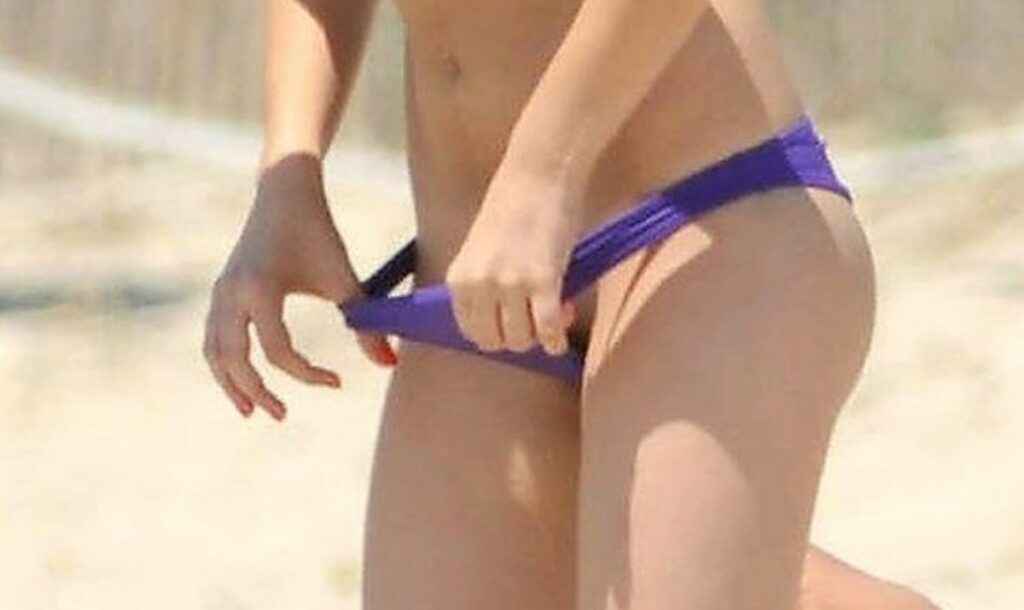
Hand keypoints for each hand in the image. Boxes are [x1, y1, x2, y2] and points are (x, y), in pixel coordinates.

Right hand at [203, 153, 397, 420]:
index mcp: (261, 289)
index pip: (278, 351)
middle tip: (281, 416)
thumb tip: (390, 365)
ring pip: (215, 350)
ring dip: (230, 382)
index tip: (337, 383)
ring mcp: (221, 292)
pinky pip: (213, 336)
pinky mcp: (221, 291)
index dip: (307, 374)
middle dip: (257, 390)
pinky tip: (242, 377)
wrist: (285, 192)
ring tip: (249, 409)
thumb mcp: (345, 278)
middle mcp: (232, 293)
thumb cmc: (318, 233)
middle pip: (236, 358)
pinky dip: (224, 361)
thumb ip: (365, 322)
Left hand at [446, 160, 582, 355]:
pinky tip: (562, 335)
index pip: (470, 331)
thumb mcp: (483, 252)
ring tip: (555, 312)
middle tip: (537, 317)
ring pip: (521, 340)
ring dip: (539, 336)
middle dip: (517, 337)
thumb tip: (505, 321)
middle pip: (494, 341)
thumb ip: (484, 285)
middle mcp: (478, 285)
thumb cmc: (514, 205)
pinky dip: (556, 339)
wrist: (539, 174)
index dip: (495, 332)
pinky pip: (548, 328)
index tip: (514, 319)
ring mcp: (510, 284)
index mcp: (459, 278)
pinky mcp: (543, 280)